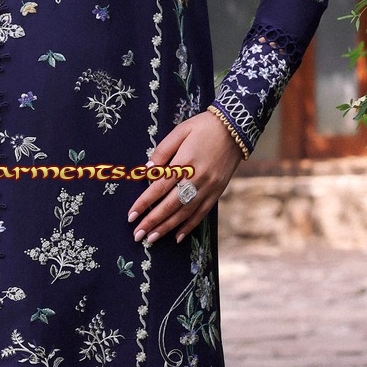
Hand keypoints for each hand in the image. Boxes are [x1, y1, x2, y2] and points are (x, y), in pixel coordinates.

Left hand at [126, 111, 242, 244]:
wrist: (235, 128)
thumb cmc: (203, 127)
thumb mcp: (179, 131)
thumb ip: (162, 151)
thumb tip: (147, 171)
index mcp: (184, 162)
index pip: (159, 188)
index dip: (143, 203)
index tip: (131, 216)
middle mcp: (197, 178)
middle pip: (170, 205)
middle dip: (152, 222)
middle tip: (137, 235)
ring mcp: (209, 187)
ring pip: (185, 213)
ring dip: (167, 228)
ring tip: (152, 239)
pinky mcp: (217, 192)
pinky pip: (202, 213)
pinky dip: (189, 226)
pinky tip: (177, 236)